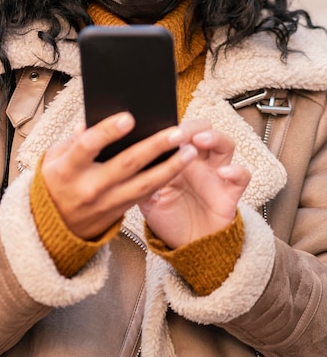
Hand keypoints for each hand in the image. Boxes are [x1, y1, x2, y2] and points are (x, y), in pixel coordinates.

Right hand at [40, 112, 198, 239]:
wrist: (51, 228)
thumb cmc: (54, 183)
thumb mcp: (52, 159)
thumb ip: (73, 140)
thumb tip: (90, 121)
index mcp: (68, 169)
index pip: (88, 146)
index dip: (108, 132)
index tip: (129, 117)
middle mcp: (90, 187)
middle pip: (126, 164)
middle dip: (154, 146)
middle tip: (177, 131)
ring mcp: (106, 202)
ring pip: (144, 184)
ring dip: (171, 167)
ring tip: (190, 151)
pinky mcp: (119, 212)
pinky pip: (145, 195)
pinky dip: (163, 180)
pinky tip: (179, 166)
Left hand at [138, 123, 250, 248]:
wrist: (188, 247)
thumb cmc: (168, 217)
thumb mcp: (147, 199)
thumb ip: (142, 181)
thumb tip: (130, 163)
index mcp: (176, 158)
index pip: (178, 131)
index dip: (172, 126)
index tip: (162, 129)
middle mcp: (198, 161)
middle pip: (204, 129)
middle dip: (194, 126)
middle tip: (182, 132)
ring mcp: (216, 174)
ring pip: (225, 144)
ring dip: (215, 137)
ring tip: (201, 140)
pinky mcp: (230, 191)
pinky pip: (242, 175)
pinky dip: (236, 170)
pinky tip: (224, 172)